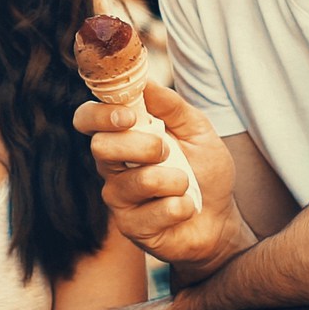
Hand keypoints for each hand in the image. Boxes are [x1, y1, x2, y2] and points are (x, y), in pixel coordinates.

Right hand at [75, 83, 250, 277]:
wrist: (221, 219)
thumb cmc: (205, 171)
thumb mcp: (197, 130)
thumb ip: (171, 106)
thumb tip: (145, 81)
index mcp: (122, 136)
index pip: (87, 118)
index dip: (99, 114)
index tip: (128, 117)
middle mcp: (112, 166)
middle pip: (100, 147)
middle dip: (139, 146)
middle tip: (165, 151)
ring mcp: (119, 198)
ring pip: (131, 182)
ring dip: (171, 180)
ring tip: (185, 184)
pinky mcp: (131, 228)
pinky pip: (151, 213)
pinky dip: (180, 207)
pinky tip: (186, 208)